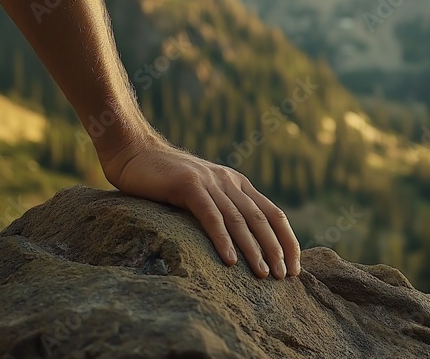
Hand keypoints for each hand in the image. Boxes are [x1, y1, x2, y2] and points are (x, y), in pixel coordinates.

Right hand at [98, 133, 300, 278]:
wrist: (134, 152)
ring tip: (264, 275)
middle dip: (277, 250)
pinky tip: (229, 262)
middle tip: (285, 277)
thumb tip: (239, 242)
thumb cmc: (165, 178)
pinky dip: (223, 240)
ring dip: (254, 250)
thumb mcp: (202, 191)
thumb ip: (221, 207)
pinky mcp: (188, 186)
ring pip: (240, 220)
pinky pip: (211, 216)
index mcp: (237, 184)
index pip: (274, 214)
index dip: (287, 241)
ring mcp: (210, 182)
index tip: (295, 268)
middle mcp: (229, 182)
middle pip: (262, 219)